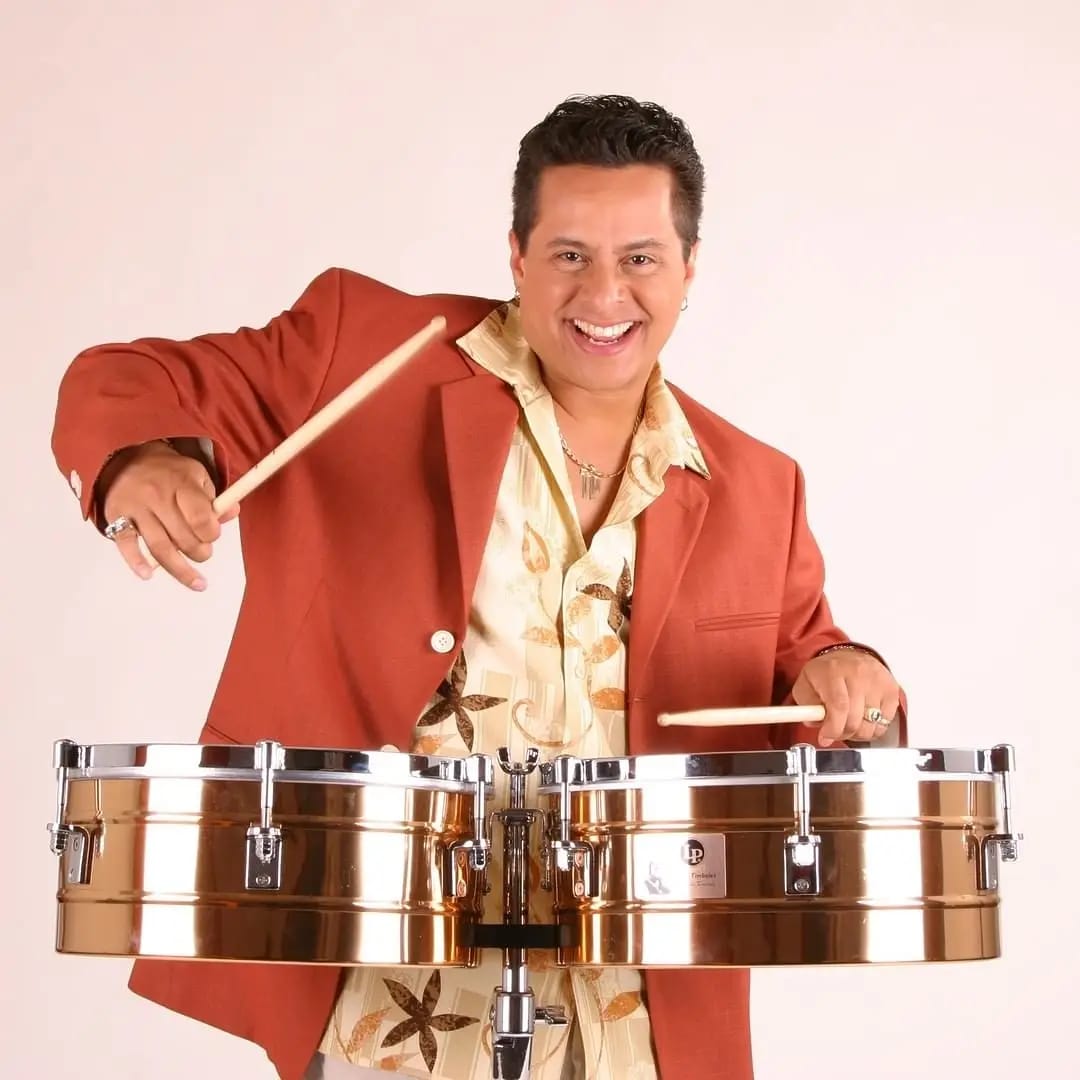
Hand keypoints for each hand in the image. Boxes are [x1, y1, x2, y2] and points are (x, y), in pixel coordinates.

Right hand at [98, 440, 237, 589]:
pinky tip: (148, 575)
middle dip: (199, 552)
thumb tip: (232, 513)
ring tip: (196, 582)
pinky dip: (136, 563)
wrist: (126, 457)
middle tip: (203, 553)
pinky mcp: (116, 517)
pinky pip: (126, 544)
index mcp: (182, 483)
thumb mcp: (197, 475)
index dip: (211, 533)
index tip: (213, 535)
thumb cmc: (169, 472)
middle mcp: (157, 496)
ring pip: (160, 547)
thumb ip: (214, 498)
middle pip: (182, 537)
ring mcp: (136, 508)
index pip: (200, 517)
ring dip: (180, 570)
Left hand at [791, 648, 900, 746]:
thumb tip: (819, 728)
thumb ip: (807, 709)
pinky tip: (863, 718)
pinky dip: (873, 728)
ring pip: (871, 725)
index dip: (833, 728)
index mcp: (833, 671)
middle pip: (855, 718)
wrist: (848, 657)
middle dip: (842, 733)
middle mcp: (858, 673)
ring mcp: (877, 681)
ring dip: (857, 732)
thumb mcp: (805, 687)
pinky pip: (885, 722)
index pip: (839, 706)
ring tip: (848, 724)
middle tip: (834, 731)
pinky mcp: (892, 689)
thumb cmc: (825, 674)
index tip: (825, 738)